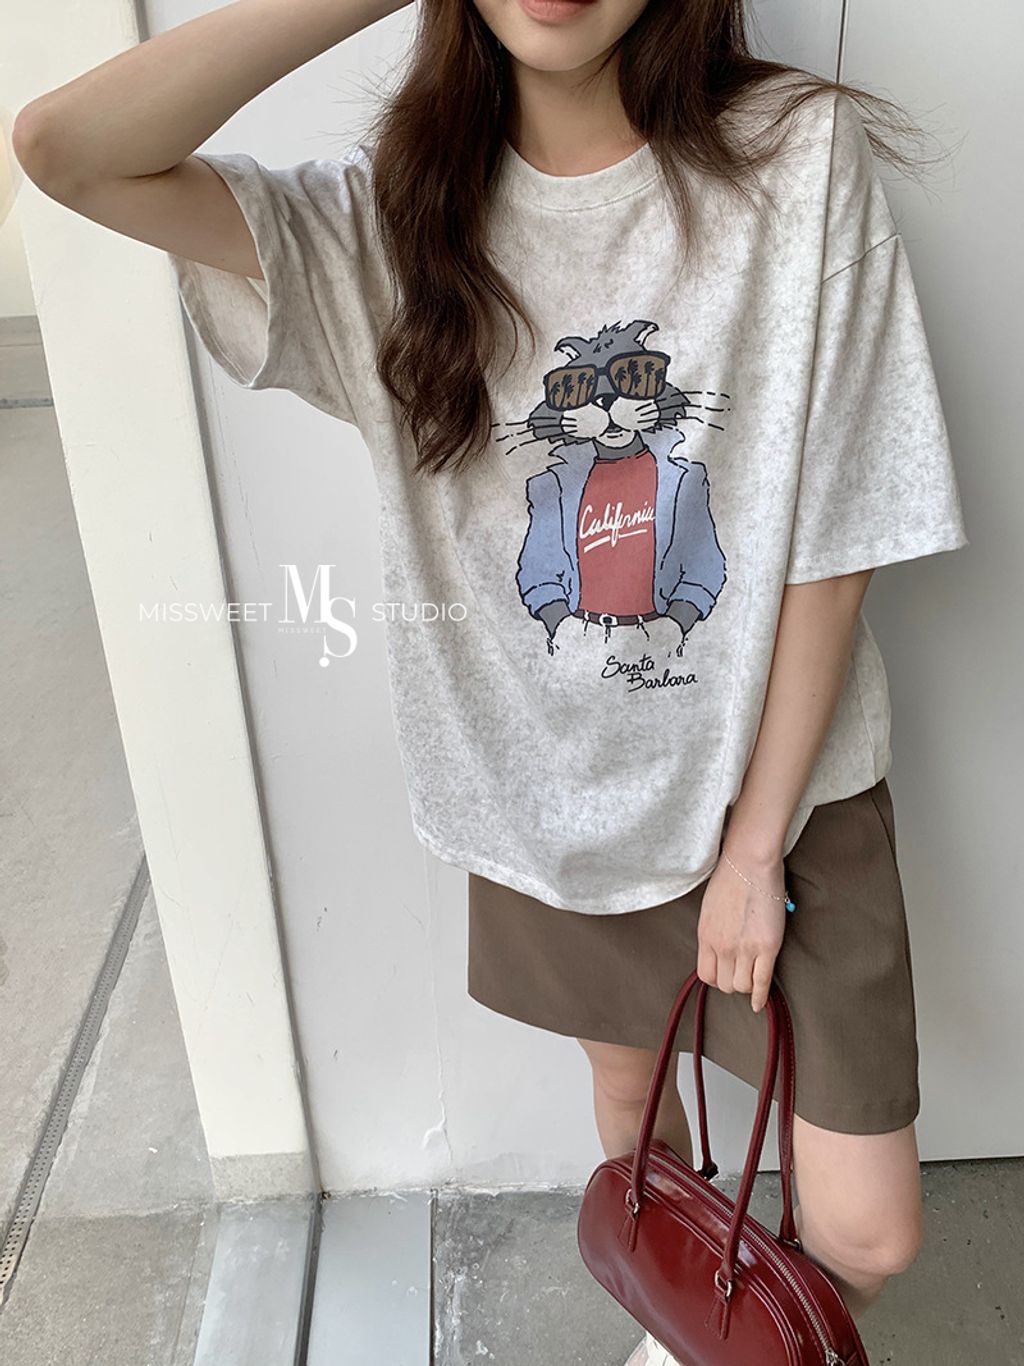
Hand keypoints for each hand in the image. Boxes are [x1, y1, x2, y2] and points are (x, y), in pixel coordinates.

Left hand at [695, 848, 787, 1012]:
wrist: (749, 862)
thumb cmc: (731, 877)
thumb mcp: (710, 908)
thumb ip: (713, 930)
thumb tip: (719, 944)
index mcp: (705, 936)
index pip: (706, 974)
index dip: (717, 977)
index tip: (725, 974)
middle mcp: (722, 947)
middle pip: (724, 984)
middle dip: (732, 981)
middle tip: (742, 973)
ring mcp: (744, 949)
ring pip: (741, 986)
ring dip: (747, 985)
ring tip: (753, 976)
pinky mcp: (766, 947)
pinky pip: (761, 982)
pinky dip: (760, 996)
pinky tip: (759, 1004)